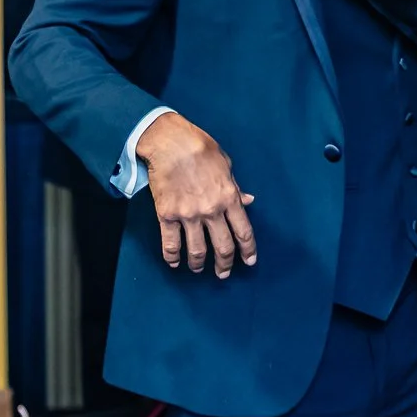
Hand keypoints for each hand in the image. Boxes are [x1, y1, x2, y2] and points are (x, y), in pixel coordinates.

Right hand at [137, 113, 256, 278]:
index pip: (243, 232)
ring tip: (199, 269)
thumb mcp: (226, 166)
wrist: (170, 143)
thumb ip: (236, 188)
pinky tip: (174, 263)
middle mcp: (211, 211)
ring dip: (199, 264)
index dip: (248, 250)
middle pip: (223, 246)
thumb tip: (248, 201)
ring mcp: (188, 215)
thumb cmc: (201, 148)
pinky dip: (172, 257)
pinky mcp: (167, 215)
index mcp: (229, 198)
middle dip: (225, 264)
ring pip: (197, 250)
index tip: (249, 261)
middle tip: (224, 273)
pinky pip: (170, 243)